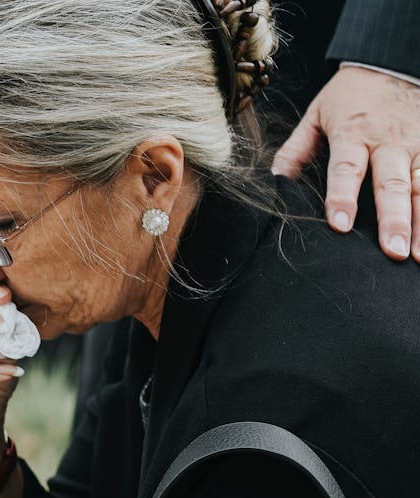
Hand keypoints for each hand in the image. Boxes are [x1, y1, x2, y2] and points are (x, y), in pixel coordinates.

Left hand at [273, 66, 419, 262]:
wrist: (392, 59)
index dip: (342, 197)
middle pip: (391, 183)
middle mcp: (389, 141)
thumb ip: (297, 149)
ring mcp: (417, 144)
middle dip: (393, 218)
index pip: (346, 169)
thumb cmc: (350, 94)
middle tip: (392, 251)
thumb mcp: (317, 114)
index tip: (340, 225)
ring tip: (418, 256)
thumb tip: (275, 180)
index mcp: (354, 133)